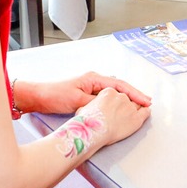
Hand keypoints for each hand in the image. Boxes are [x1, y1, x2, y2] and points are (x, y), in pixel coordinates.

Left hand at [26, 71, 151, 114]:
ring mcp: (91, 88)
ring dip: (126, 99)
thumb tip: (110, 106)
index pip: (120, 84)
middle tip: (147, 104)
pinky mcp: (87, 96)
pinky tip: (121, 109)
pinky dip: (116, 103)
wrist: (39, 97)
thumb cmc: (55, 96)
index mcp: (94, 78)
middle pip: (120, 87)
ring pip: (114, 93)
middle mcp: (95, 81)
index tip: (145, 100)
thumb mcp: (76, 100)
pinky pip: (107, 99)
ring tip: (138, 107)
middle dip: (134, 95)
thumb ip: (94, 103)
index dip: (134, 93)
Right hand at [81, 86, 149, 145]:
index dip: (118, 101)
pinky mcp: (136, 118)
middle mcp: (121, 97)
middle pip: (128, 98)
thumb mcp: (84, 107)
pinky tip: (146, 111)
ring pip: (137, 104)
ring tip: (137, 111)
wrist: (93, 131)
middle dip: (126, 105)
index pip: (117, 93)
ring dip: (138, 107)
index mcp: (109, 91)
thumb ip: (92, 105)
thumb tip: (91, 108)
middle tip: (125, 112)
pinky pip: (146, 112)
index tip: (118, 105)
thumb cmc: (87, 121)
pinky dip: (146, 111)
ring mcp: (130, 107)